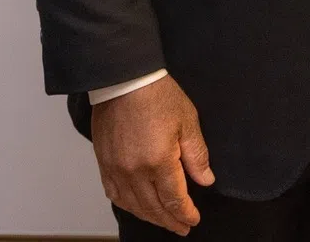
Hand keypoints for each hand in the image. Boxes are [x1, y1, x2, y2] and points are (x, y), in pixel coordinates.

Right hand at [91, 74, 214, 234]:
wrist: (124, 81)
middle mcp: (134, 172)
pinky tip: (137, 206)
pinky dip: (128, 205)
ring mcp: (116, 170)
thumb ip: (196, 155)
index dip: (185, 212)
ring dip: (150, 216)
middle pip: (153, 207)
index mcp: (158, 161)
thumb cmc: (158, 95)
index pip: (174, 198)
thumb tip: (206, 180)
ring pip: (133, 205)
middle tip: (182, 228)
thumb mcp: (188, 121)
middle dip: (170, 220)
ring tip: (164, 220)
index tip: (194, 220)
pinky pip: (114, 194)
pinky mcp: (104, 164)